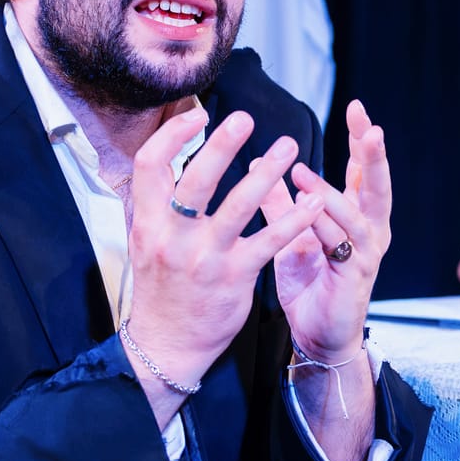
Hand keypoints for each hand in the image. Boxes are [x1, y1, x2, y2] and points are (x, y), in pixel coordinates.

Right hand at [123, 108, 325, 405]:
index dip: (171, 136)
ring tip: (289, 148)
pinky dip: (293, 219)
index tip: (197, 114)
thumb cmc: (163, 289)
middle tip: (245, 119)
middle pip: (195, 180)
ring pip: (238, 206)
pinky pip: (268, 241)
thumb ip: (157, 206)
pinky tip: (312, 202)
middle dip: (221, 145)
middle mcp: (172, 237)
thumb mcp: (147, 242)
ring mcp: (204, 258)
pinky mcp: (234, 277)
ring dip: (267, 173)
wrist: (167, 345)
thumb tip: (166, 161)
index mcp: (148, 222)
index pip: (149, 166)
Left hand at [257, 99, 390, 360]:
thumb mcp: (291, 235)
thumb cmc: (310, 285)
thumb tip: (260, 164)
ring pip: (358, 215)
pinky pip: (342, 246)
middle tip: (369, 128)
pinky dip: (325, 226)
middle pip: (377, 186)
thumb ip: (281, 202)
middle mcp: (369, 230)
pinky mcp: (355, 276)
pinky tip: (308, 211)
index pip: (361, 171)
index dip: (361, 140)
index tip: (357, 108)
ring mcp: (366, 253)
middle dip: (373, 156)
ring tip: (303, 172)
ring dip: (332, 192)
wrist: (318, 335)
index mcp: (357, 217)